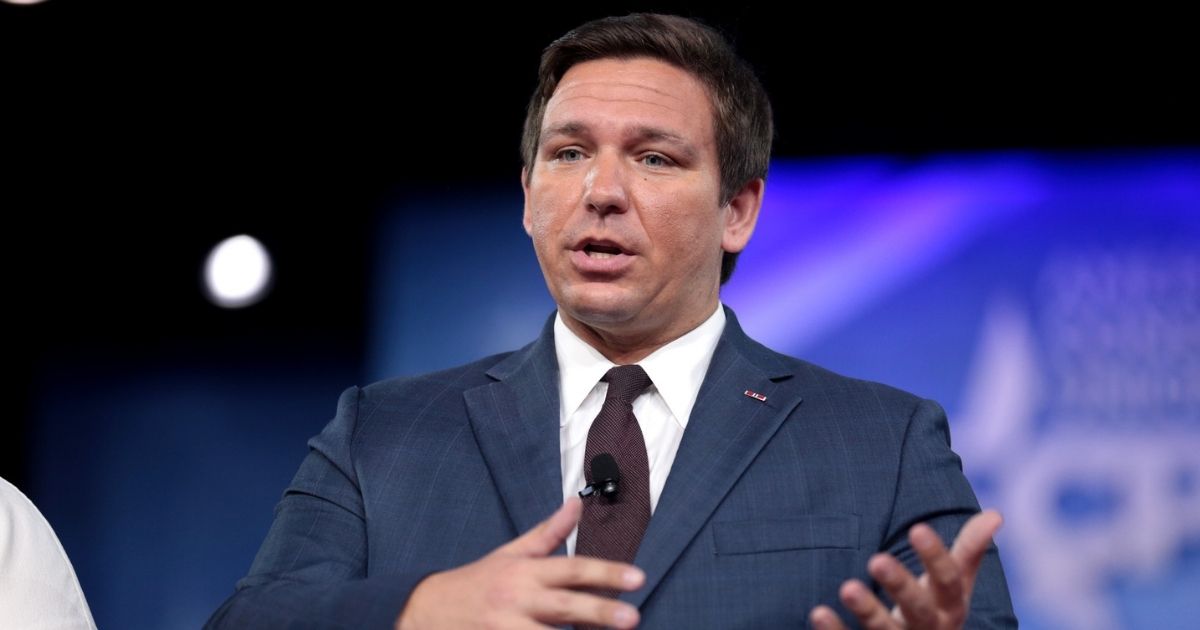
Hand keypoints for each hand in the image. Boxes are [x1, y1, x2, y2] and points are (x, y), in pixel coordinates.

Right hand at [396, 497, 643, 628]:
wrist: (426, 612)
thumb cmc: (477, 583)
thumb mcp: (511, 553)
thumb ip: (549, 533)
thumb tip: (577, 504)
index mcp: (525, 572)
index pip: (571, 569)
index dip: (605, 572)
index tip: (638, 578)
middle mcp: (518, 600)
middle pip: (564, 606)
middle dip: (599, 612)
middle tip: (632, 617)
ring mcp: (506, 628)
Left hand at [809, 510, 1001, 629]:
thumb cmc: (936, 611)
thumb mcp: (954, 586)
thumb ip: (969, 551)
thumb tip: (996, 514)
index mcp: (950, 608)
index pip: (948, 581)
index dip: (935, 557)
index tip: (917, 528)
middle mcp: (928, 629)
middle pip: (918, 609)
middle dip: (900, 586)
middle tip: (876, 560)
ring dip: (867, 610)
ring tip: (846, 587)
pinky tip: (819, 613)